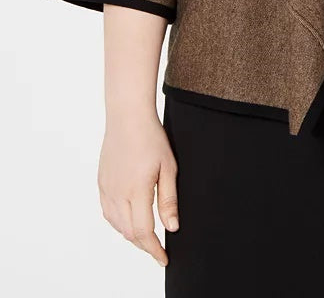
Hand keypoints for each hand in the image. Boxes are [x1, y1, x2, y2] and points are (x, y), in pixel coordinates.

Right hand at [97, 108, 178, 266]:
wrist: (128, 117)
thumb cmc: (152, 138)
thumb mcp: (168, 167)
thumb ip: (168, 200)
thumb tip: (171, 227)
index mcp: (136, 192)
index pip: (144, 232)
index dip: (154, 249)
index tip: (164, 258)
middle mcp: (118, 194)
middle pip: (129, 233)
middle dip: (145, 246)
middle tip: (158, 250)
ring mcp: (107, 189)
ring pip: (117, 225)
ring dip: (131, 236)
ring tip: (147, 238)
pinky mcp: (102, 183)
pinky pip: (108, 213)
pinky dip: (118, 223)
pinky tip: (129, 221)